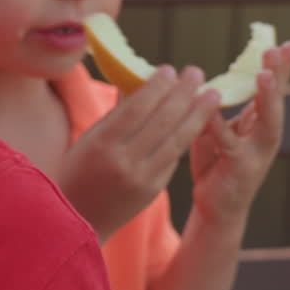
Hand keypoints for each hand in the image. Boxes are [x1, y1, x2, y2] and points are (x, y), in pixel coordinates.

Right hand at [57, 65, 220, 240]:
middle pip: (162, 120)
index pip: (137, 107)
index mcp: (101, 143)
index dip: (157, 86)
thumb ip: (116, 114)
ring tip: (212, 94)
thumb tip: (139, 83)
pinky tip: (198, 120)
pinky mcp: (153, 190)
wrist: (79, 220)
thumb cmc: (77, 173)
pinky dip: (187, 136)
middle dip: (183, 93)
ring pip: (176, 139)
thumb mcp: (89, 140)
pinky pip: (174, 156)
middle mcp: (123, 161)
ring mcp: (141, 177)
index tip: (169, 69)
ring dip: (198, 113)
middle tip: (196, 72)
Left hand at [189, 42, 289, 229]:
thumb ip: (217, 109)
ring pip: (267, 122)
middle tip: (280, 50)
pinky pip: (230, 143)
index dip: (281, 67)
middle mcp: (265, 136)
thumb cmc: (216, 164)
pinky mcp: (241, 168)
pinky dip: (221, 126)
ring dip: (267, 98)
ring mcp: (257, 153)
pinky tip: (212, 110)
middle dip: (279, 74)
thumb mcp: (217, 130)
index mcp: (260, 123)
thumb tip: (205, 82)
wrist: (216, 207)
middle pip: (276, 100)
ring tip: (264, 75)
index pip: (273, 90)